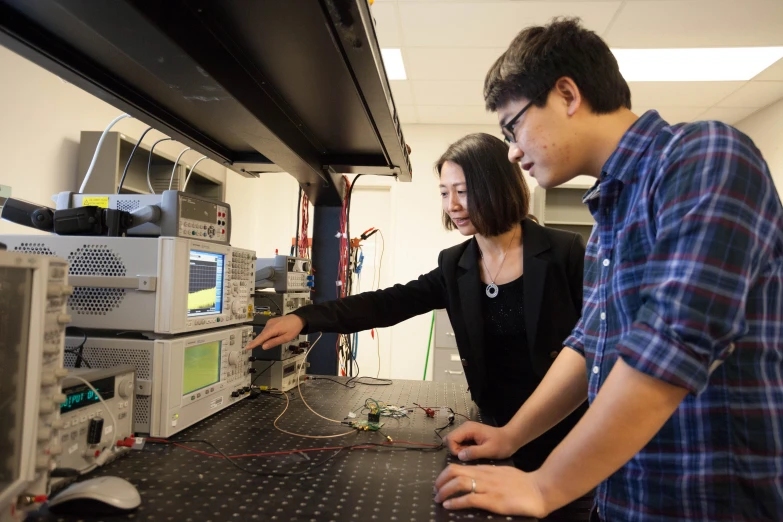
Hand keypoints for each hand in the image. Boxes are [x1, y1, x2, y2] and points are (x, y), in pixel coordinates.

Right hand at [245, 315, 304, 349]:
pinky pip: (267, 330)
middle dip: (264, 341)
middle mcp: (269, 324)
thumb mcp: (286, 338)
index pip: (261, 337)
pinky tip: (276, 334)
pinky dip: (269, 334)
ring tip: (279, 337)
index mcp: (273, 329)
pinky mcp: (271, 322)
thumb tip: (263, 347)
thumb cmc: (294, 329)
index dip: (254, 343)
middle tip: (275, 341)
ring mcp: (269, 322)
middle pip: (262, 336)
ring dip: (268, 338)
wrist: (298, 318)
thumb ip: (274, 342)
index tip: (246, 347)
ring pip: (264, 333)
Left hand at [433, 464, 547, 516]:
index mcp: (485, 469)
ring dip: (444, 491)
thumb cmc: (523, 484)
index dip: (445, 474)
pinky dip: (456, 502)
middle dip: (440, 481)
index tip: (440, 482)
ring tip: (438, 498)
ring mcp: (488, 487)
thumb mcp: (502, 474)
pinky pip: (469, 499)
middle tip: (436, 491)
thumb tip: (476, 480)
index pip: (459, 467)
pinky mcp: (492, 500)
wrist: (539, 489)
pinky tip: (449, 506)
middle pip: (454, 471)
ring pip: (459, 483)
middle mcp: (483, 476)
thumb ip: (489, 475)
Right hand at [443, 421, 516, 460]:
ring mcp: (466, 430)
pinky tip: (472, 451)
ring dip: (459, 450)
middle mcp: (465, 427)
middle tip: (468, 455)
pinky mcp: (469, 434)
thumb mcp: (489, 450)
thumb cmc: (501, 444)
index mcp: (468, 429)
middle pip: (450, 439)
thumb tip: (459, 456)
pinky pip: (459, 442)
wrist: (510, 438)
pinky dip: (462, 449)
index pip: (450, 438)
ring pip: (453, 441)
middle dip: (455, 450)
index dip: (454, 450)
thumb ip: (474, 452)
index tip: (465, 456)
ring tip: (472, 454)